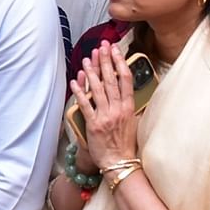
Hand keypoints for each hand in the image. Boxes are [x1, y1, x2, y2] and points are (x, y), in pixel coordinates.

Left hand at [70, 41, 138, 169]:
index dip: (120, 62)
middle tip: (101, 46)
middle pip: (111, 79)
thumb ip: (132, 106)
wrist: (119, 163)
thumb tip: (131, 91)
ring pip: (97, 89)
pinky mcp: (93, 125)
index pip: (125, 79)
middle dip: (105, 60)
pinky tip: (75, 81)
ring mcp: (105, 116)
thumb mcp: (134, 122)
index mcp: (129, 107)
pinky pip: (85, 105)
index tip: (116, 50)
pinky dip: (80, 92)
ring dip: (92, 72)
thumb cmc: (126, 144)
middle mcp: (118, 109)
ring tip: (87, 59)